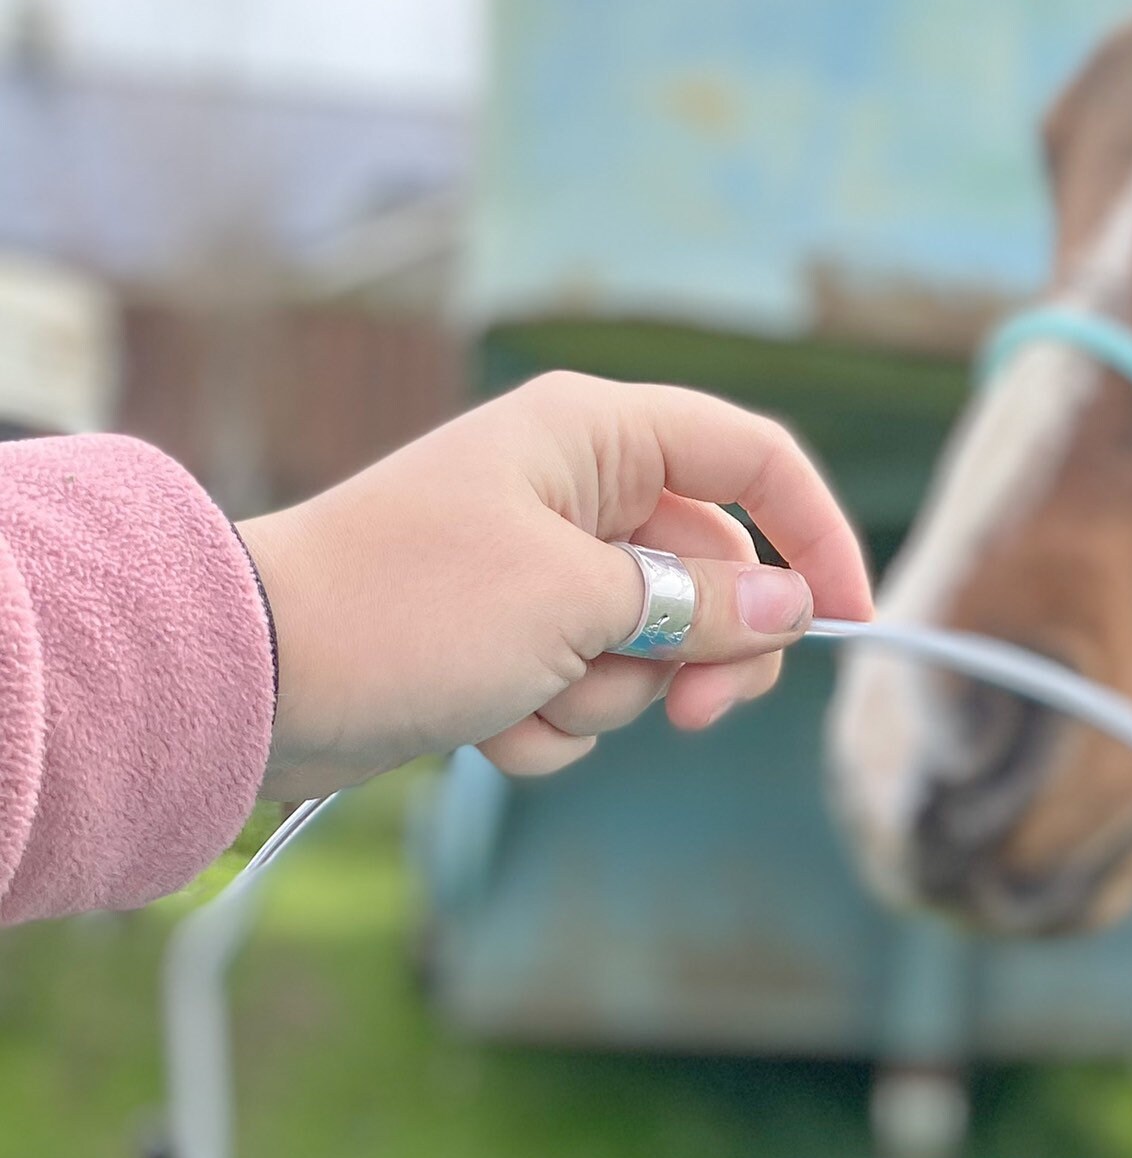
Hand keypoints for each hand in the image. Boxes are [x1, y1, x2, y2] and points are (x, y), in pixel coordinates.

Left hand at [237, 372, 873, 799]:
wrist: (257, 675)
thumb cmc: (410, 609)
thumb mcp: (579, 604)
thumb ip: (701, 606)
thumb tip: (793, 607)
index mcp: (594, 433)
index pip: (754, 458)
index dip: (816, 534)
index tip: (848, 623)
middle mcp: (573, 488)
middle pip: (714, 572)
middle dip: (703, 657)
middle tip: (693, 717)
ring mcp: (537, 569)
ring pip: (649, 647)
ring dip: (606, 698)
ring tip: (528, 698)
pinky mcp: (501, 640)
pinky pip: (580, 690)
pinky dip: (547, 723)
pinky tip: (483, 724)